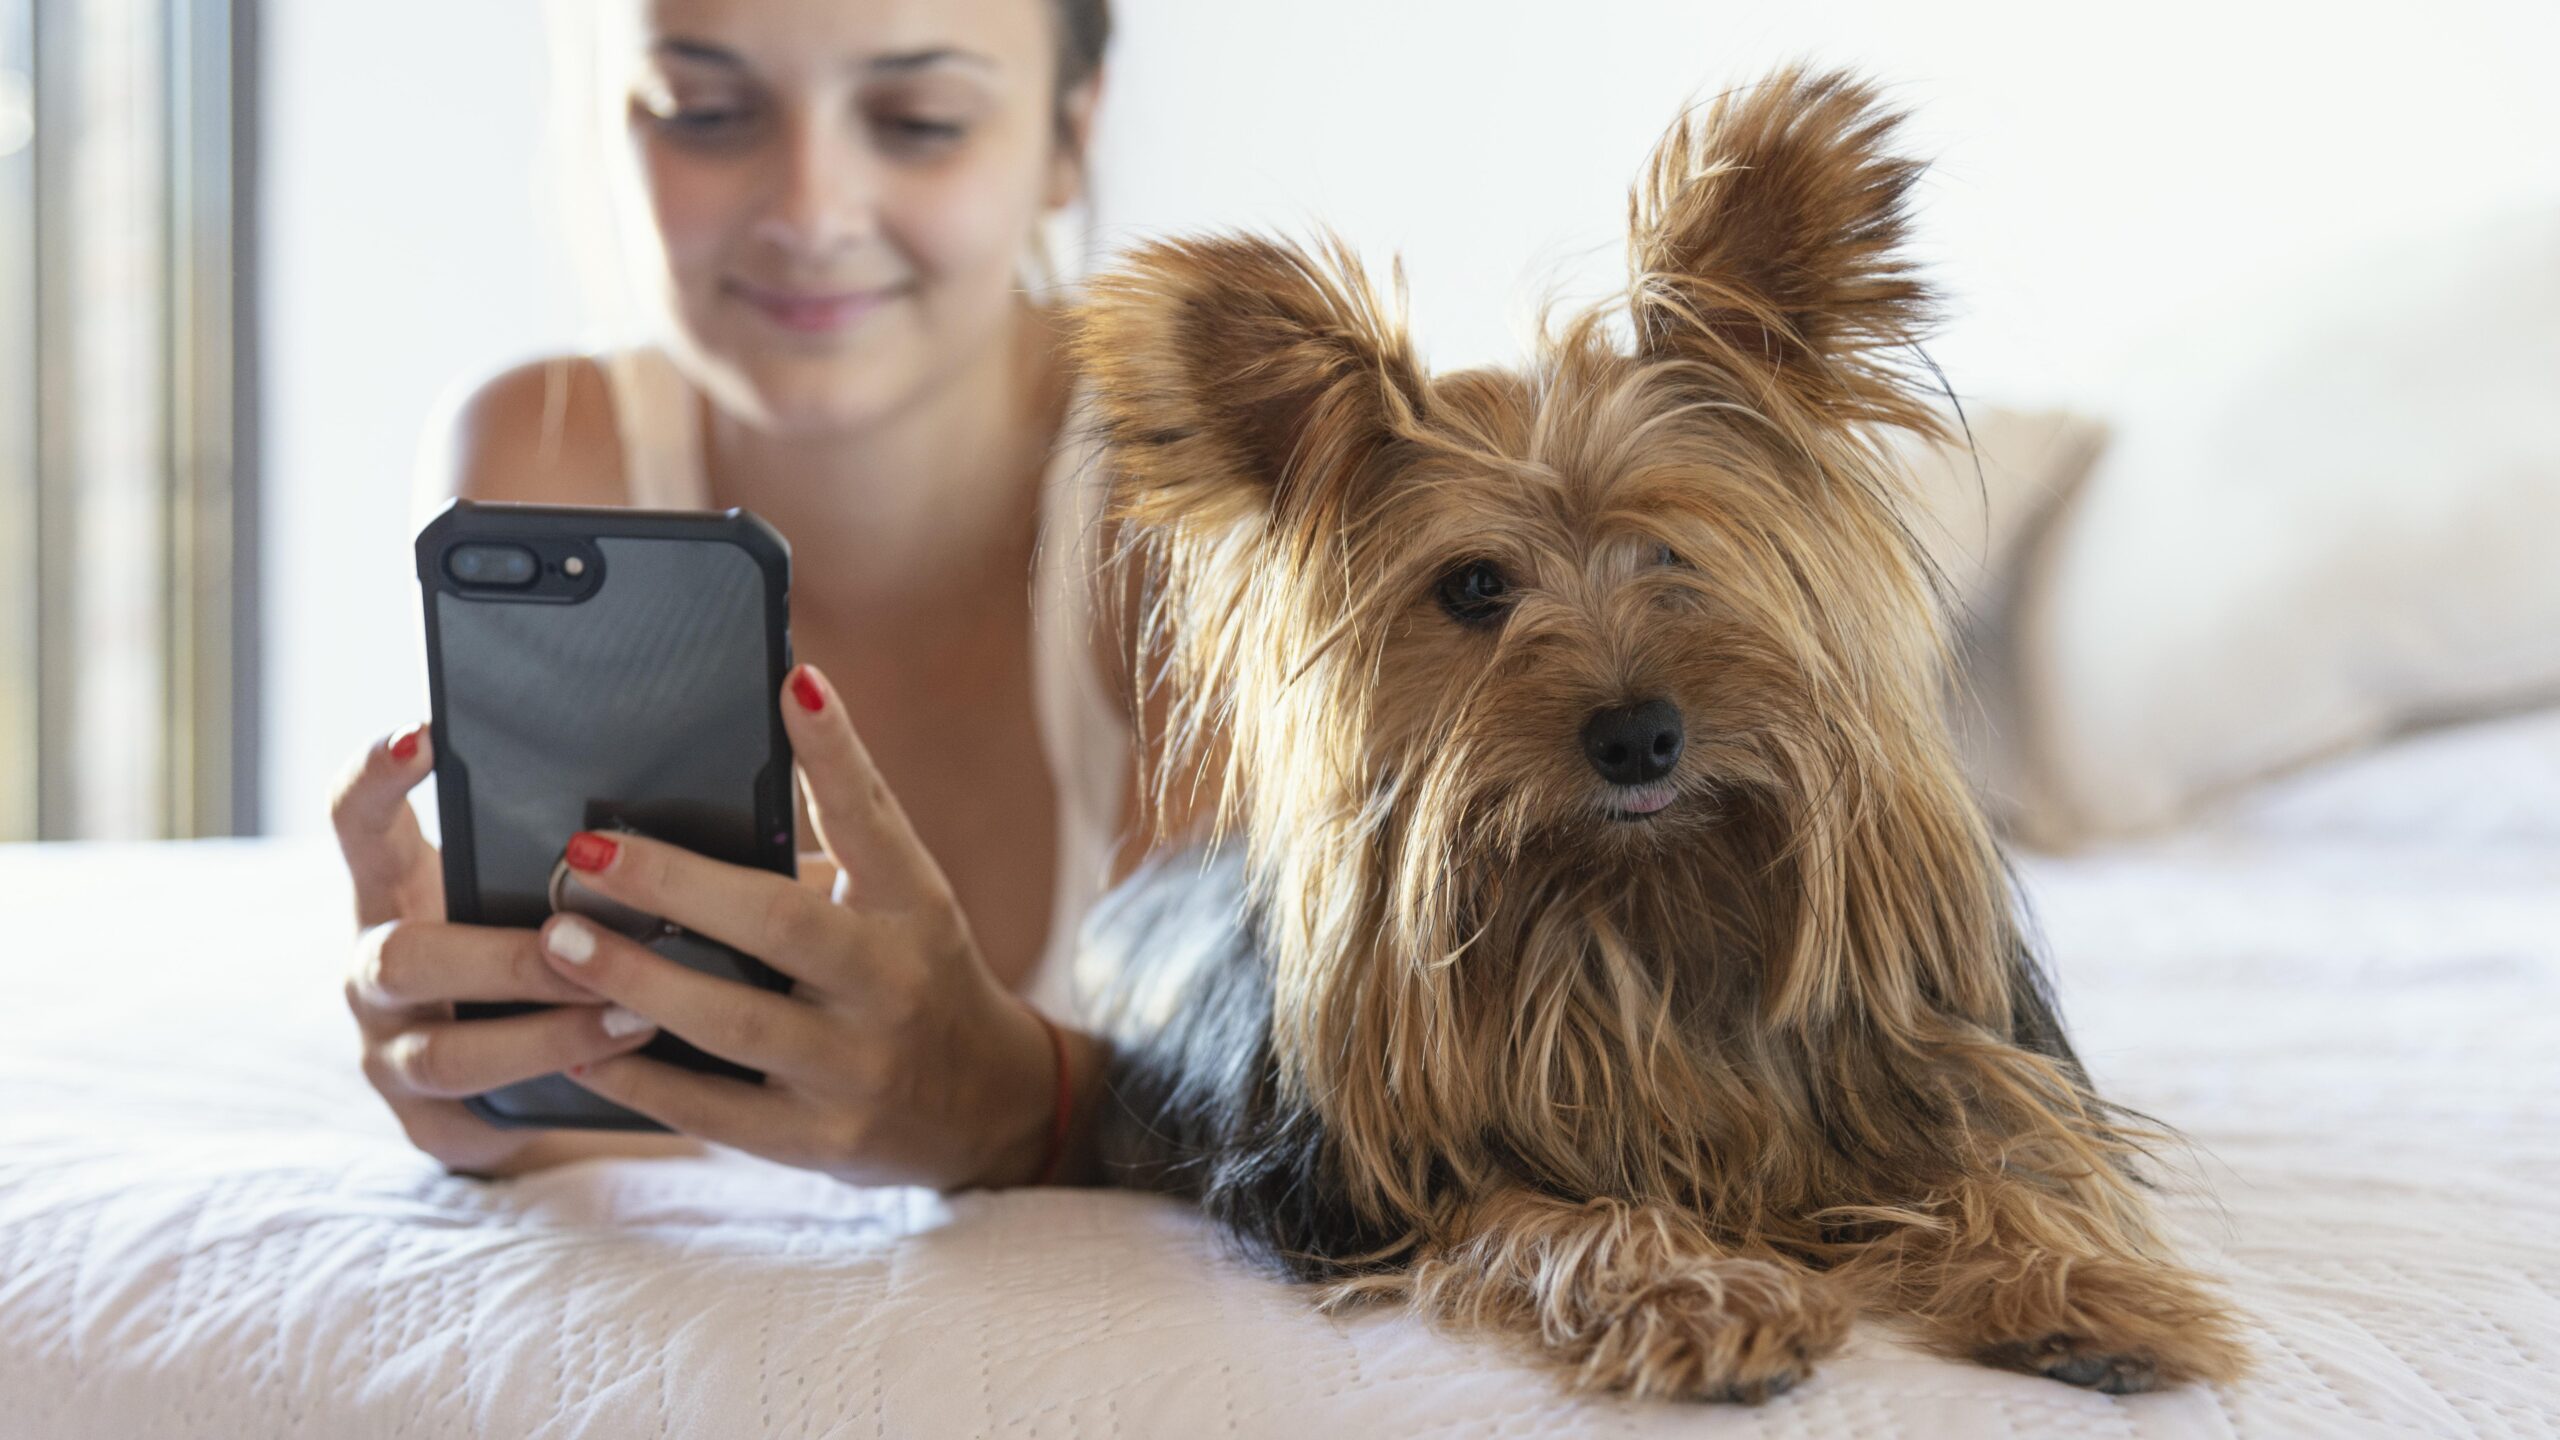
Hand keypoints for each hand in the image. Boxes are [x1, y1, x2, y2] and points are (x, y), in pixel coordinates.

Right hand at [330, 722, 663, 1173]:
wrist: (532, 1081)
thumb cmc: (548, 954)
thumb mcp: (535, 895)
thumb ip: (567, 854)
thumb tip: (680, 797)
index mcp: (396, 892)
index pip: (357, 823)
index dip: (376, 779)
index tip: (424, 734)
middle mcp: (374, 972)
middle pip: (400, 956)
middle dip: (498, 956)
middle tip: (582, 942)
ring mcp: (391, 1053)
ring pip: (446, 1053)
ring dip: (544, 1034)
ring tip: (634, 1016)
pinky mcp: (430, 1126)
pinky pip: (480, 1116)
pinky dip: (555, 1089)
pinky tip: (622, 1072)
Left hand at [530, 663, 1065, 1190]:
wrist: (986, 1107)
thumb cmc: (914, 972)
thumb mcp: (902, 900)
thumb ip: (834, 842)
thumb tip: (726, 760)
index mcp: (914, 907)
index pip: (874, 818)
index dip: (836, 750)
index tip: (793, 683)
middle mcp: (894, 984)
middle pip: (781, 924)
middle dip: (674, 885)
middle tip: (586, 850)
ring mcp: (858, 1069)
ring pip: (735, 1022)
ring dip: (635, 981)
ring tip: (559, 941)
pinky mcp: (820, 1141)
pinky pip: (715, 1111)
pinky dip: (639, 1079)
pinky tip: (576, 1045)